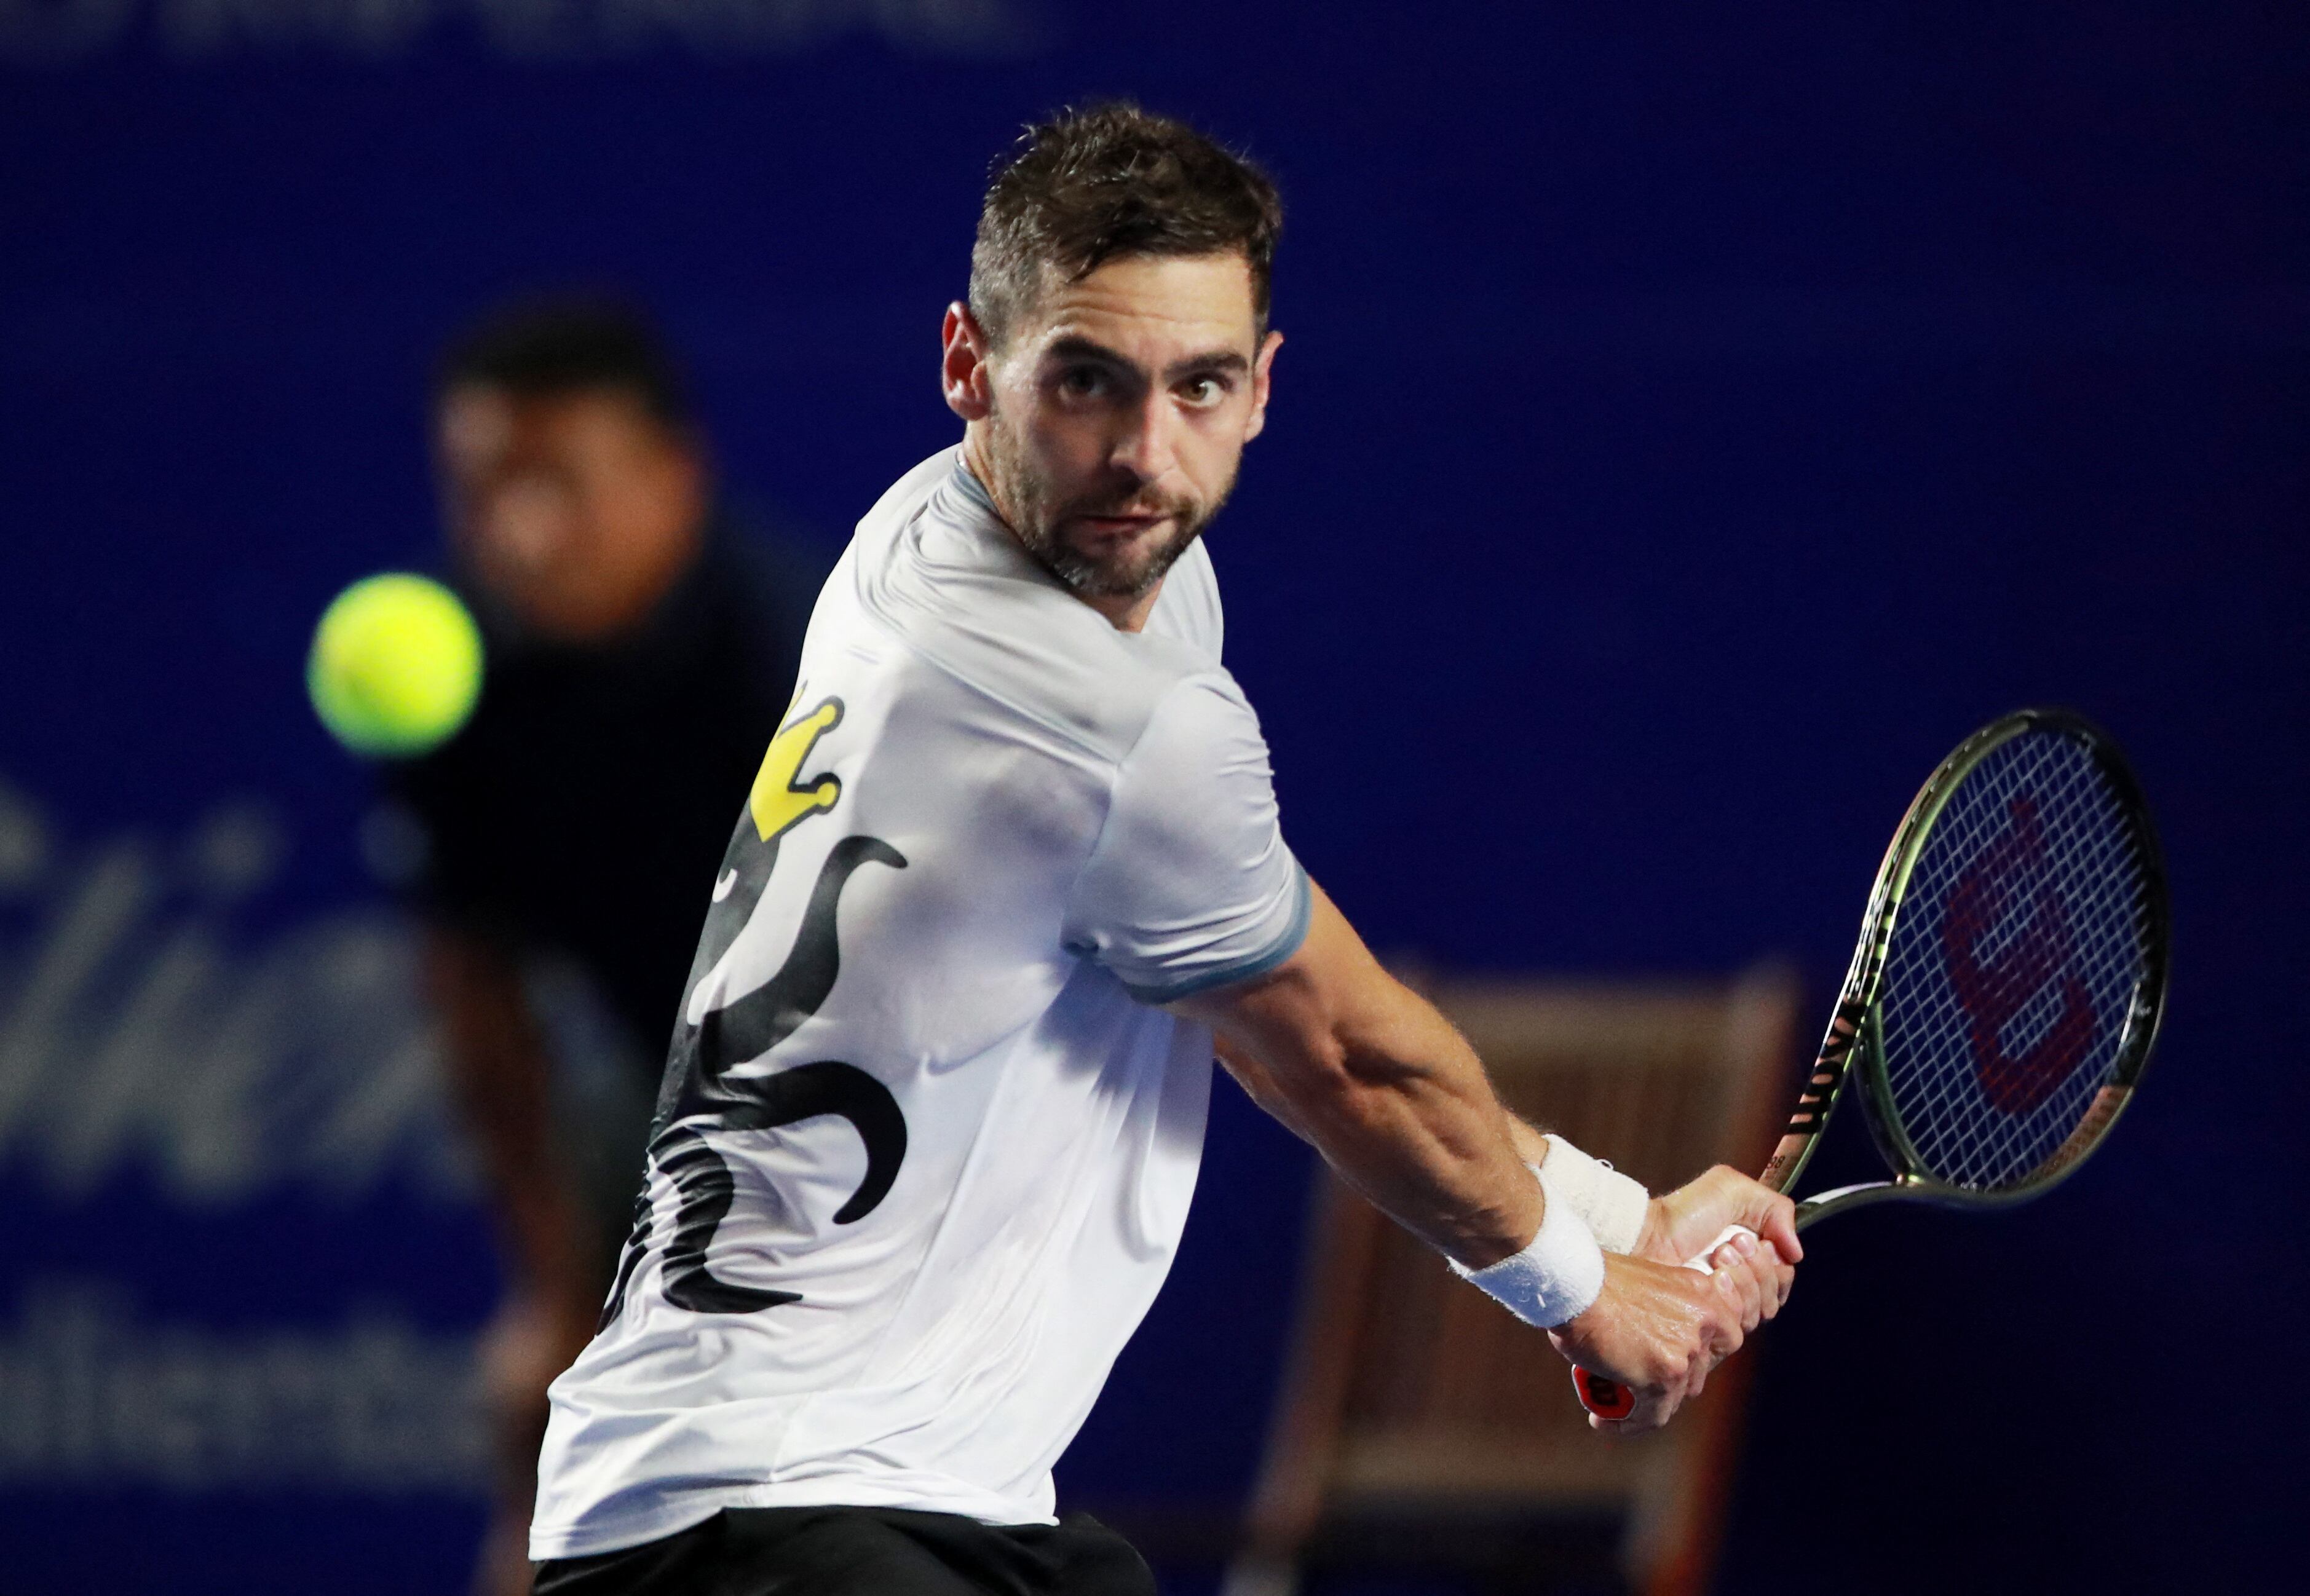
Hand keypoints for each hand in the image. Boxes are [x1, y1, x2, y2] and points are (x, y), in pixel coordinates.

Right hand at [1546, 1251, 1745, 1432]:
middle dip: (1670, 1383)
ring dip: (1649, 1405)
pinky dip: (1628, 1423)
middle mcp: (1703, 1320)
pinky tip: (1603, 1420)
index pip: (1726, 1336)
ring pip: (1676, 1397)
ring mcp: (1687, 1349)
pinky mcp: (1665, 1376)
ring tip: (1616, 1405)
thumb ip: (1665, 1305)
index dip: (1701, 1356)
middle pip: (1698, 1371)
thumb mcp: (1647, 1279)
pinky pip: (1653, 1415)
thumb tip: (1654, 1333)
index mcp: (1701, 1292)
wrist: (1572, 1284)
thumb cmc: (1593, 1279)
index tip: (1674, 1365)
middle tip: (1640, 1384)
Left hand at [1635, 1164, 1799, 1326]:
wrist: (1649, 1238)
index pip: (1785, 1272)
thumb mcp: (1733, 1189)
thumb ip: (1776, 1209)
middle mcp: (1744, 1281)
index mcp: (1754, 1254)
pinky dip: (1730, 1298)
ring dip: (1743, 1280)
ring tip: (1716, 1258)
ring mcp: (1729, 1304)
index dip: (1774, 1260)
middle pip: (1776, 1293)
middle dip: (1756, 1267)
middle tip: (1728, 1246)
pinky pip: (1741, 1324)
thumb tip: (1795, 1251)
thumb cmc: (1683, 1214)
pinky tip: (1711, 1279)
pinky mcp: (1714, 1321)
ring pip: (1762, 1310)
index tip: (1748, 1239)